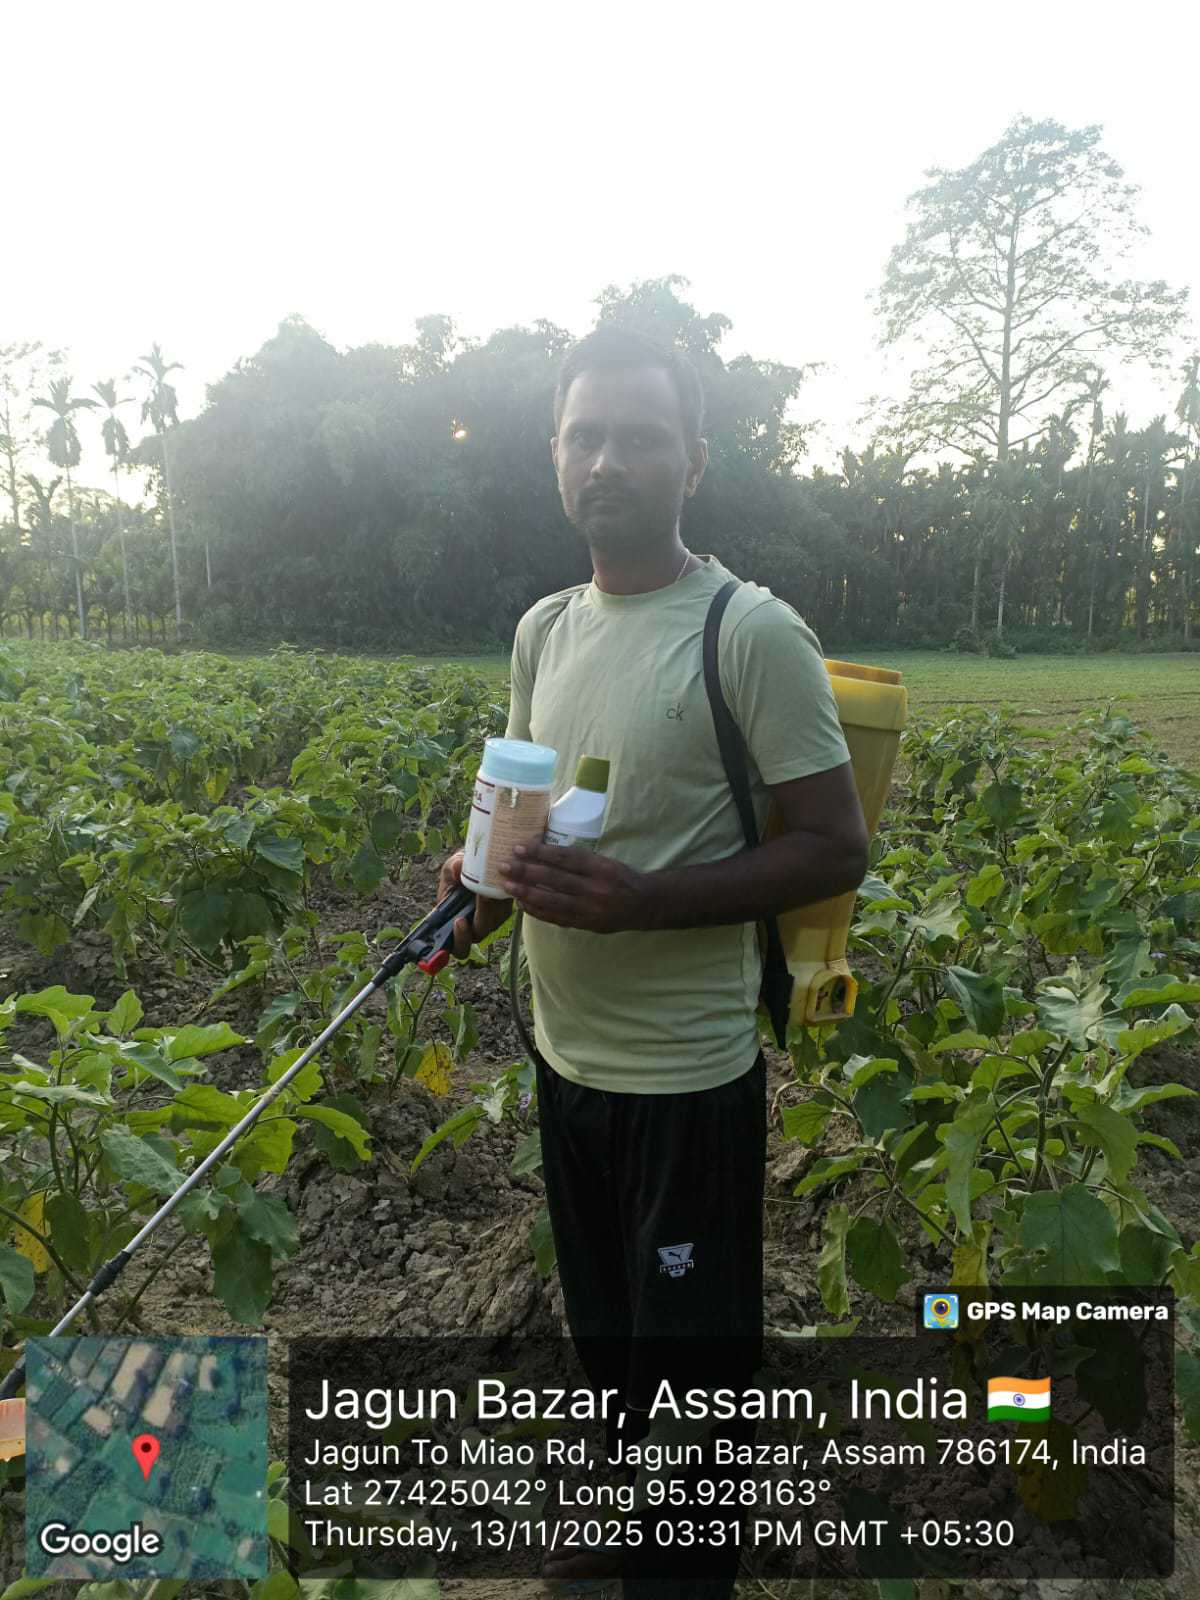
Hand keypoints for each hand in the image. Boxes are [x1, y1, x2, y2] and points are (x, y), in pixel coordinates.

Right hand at [437, 849, 512, 958]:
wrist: (478, 862)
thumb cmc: (459, 870)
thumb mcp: (452, 867)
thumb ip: (453, 869)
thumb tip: (457, 867)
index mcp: (453, 923)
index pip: (457, 946)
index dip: (459, 939)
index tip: (459, 921)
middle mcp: (472, 927)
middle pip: (478, 934)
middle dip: (479, 915)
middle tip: (479, 896)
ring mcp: (490, 921)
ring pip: (493, 923)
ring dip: (491, 905)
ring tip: (488, 885)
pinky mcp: (504, 912)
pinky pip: (503, 912)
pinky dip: (500, 901)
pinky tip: (497, 884)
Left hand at [498, 843, 648, 932]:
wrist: (644, 905)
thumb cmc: (620, 877)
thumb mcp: (604, 861)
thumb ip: (579, 859)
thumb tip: (543, 852)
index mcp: (599, 868)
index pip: (565, 858)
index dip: (540, 853)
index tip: (519, 847)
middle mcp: (594, 889)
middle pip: (554, 880)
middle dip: (526, 872)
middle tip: (504, 866)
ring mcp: (589, 909)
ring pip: (552, 901)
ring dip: (526, 893)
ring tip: (507, 886)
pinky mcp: (585, 924)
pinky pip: (556, 918)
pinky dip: (537, 911)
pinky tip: (522, 904)